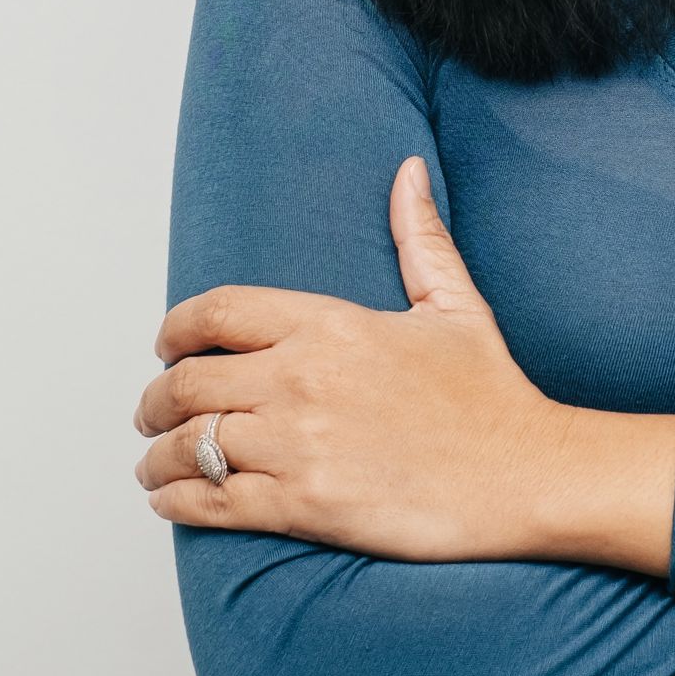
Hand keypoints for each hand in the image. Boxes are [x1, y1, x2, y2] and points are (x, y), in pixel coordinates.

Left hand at [132, 156, 572, 561]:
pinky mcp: (303, 505)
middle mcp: (303, 379)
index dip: (175, 329)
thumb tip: (408, 170)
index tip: (167, 345)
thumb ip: (419, 237)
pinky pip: (210, 502)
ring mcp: (298, 444)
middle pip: (186, 383)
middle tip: (151, 412)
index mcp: (331, 324)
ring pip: (187, 446)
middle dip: (155, 399)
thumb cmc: (492, 394)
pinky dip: (176, 501)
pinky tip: (172, 500)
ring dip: (158, 456)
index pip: (216, 312)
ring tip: (155, 462)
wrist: (524, 475)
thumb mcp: (455, 305)